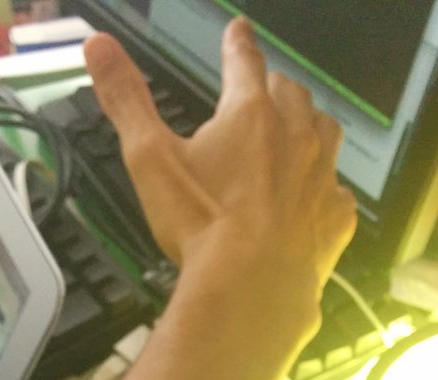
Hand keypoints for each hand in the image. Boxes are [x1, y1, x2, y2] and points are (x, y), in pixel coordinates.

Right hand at [83, 18, 356, 339]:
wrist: (251, 289)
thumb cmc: (200, 226)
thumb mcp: (149, 159)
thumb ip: (126, 99)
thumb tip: (99, 46)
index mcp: (249, 114)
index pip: (244, 62)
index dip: (237, 44)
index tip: (239, 31)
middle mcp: (295, 136)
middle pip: (290, 94)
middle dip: (274, 87)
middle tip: (262, 90)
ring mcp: (321, 177)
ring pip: (325, 132)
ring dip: (309, 125)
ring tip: (297, 129)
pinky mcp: (335, 219)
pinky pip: (338, 192)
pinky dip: (326, 188)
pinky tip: (315, 196)